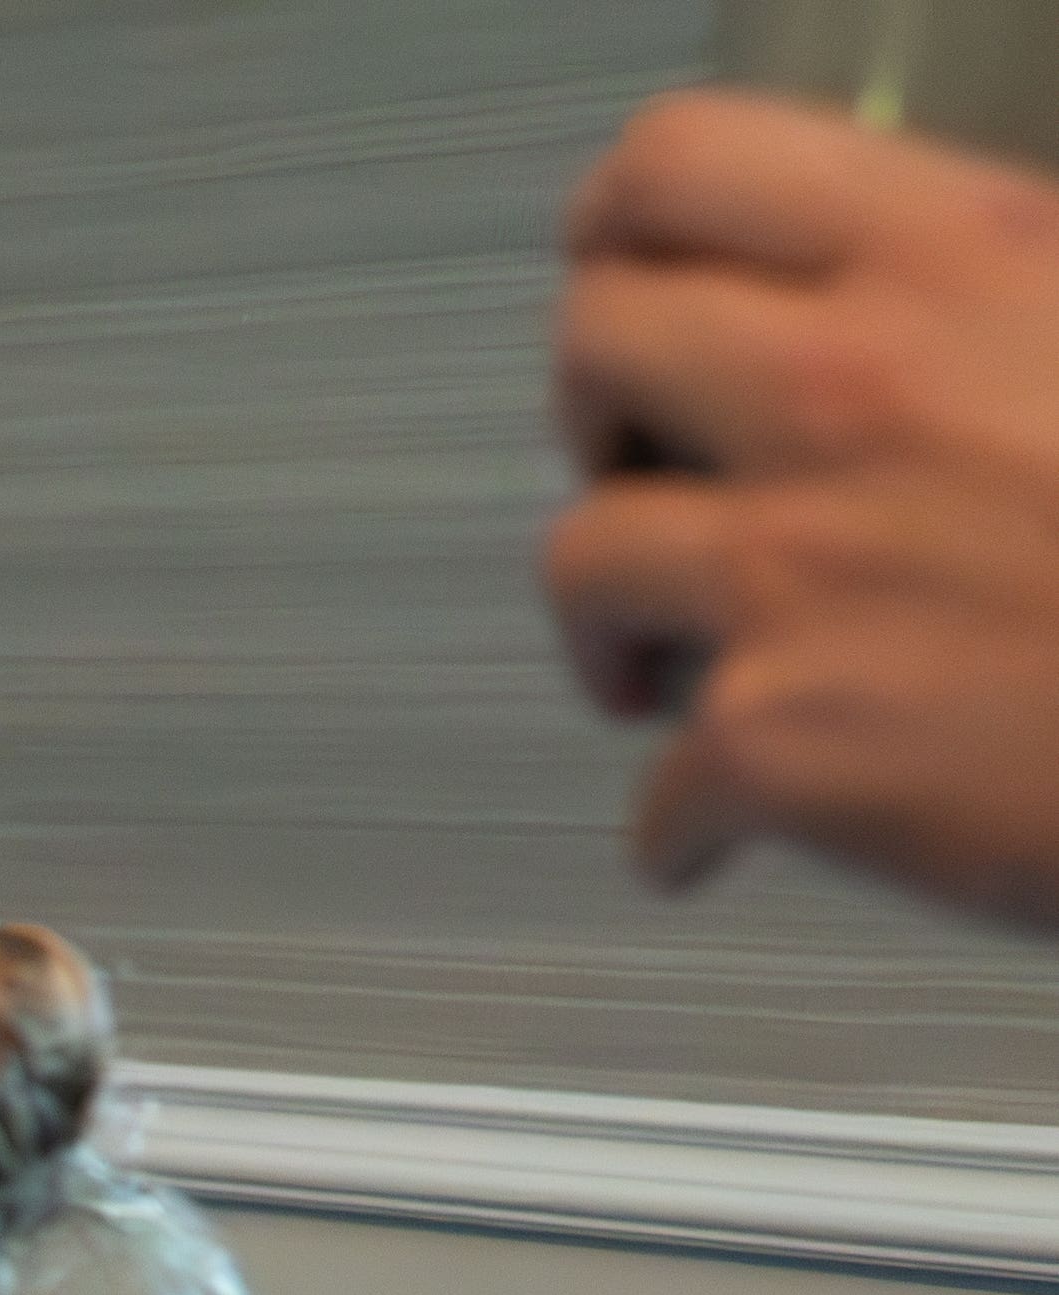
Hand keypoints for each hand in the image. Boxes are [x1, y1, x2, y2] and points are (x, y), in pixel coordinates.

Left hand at [550, 89, 1058, 925]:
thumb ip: (1008, 292)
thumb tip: (936, 303)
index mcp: (955, 258)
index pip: (684, 167)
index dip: (622, 229)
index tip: (622, 276)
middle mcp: (849, 394)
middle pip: (592, 353)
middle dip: (600, 418)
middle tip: (645, 470)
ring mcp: (796, 571)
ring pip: (584, 564)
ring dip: (615, 622)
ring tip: (668, 663)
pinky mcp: (782, 743)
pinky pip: (662, 791)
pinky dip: (686, 825)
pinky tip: (727, 831)